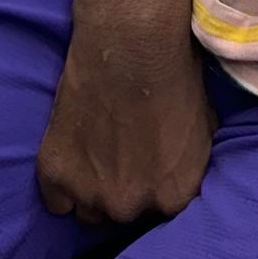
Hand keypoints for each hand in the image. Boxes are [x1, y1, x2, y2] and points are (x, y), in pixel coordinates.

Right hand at [37, 13, 215, 225]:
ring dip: (89, 190)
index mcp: (173, 197)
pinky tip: (71, 151)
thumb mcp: (203, 126)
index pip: (161, 212)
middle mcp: (132, 206)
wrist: (131, 43)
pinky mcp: (54, 177)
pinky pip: (55, 201)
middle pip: (123, 215)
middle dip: (121, 190)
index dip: (152, 189)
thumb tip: (183, 174)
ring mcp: (90, 194)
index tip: (146, 168)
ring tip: (94, 151)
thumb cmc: (175, 74)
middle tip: (118, 155)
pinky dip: (59, 182)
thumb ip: (189, 163)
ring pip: (87, 212)